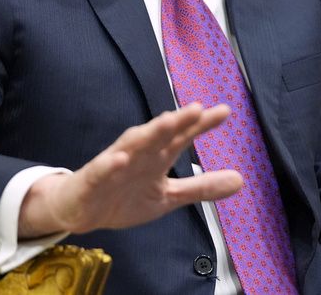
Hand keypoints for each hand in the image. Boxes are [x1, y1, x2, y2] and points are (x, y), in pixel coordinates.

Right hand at [17, 103, 241, 236]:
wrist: (80, 211)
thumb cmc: (124, 196)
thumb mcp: (168, 196)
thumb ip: (201, 187)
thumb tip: (240, 179)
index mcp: (156, 158)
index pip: (181, 137)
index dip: (200, 125)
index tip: (224, 111)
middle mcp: (138, 155)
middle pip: (159, 135)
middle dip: (176, 122)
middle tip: (196, 109)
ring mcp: (114, 165)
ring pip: (132, 145)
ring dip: (148, 133)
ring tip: (166, 122)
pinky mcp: (92, 179)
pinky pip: (101, 170)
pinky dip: (110, 164)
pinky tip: (121, 158)